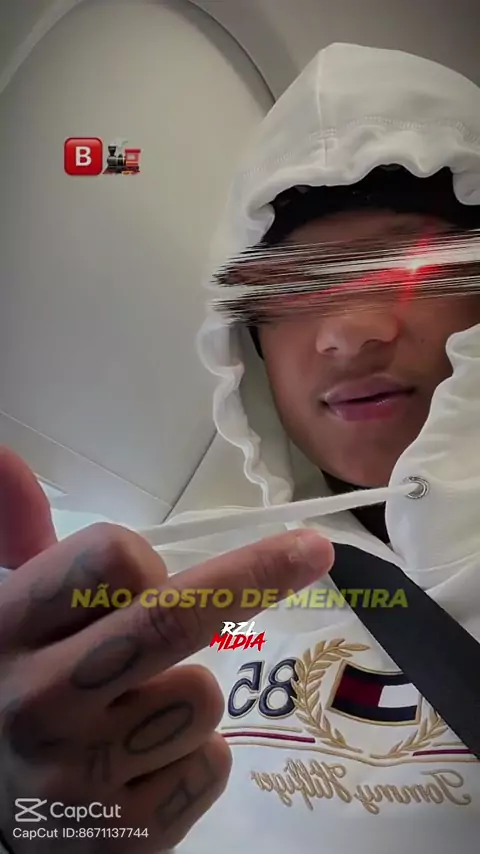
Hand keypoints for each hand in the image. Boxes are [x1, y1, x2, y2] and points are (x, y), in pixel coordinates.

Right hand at [0, 449, 333, 851]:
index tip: (161, 568)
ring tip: (135, 710)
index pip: (111, 558)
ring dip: (189, 691)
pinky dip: (193, 757)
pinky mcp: (121, 838)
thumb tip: (9, 455)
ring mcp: (80, 776)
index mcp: (10, 630)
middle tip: (313, 549)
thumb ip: (18, 534)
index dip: (146, 558)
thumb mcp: (4, 613)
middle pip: (175, 619)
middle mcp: (40, 701)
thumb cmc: (8, 691)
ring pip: (201, 696)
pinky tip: (142, 765)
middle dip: (259, 573)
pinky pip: (208, 764)